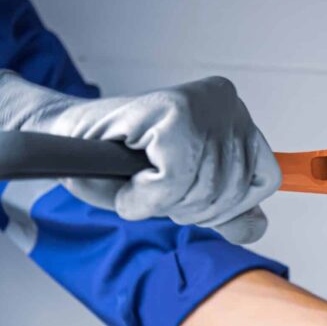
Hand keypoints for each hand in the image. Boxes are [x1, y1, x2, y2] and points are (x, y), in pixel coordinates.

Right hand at [0, 70, 280, 242]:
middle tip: (153, 186)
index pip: (266, 179)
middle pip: (234, 189)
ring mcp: (200, 103)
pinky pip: (171, 184)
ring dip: (161, 203)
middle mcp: (226, 101)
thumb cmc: (120, 163)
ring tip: (138, 180)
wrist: (60, 138)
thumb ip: (226, 210)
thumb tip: (257, 225)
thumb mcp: (185, 193)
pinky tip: (127, 180)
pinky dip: (142, 198)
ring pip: (203, 189)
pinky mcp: (170, 112)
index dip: (225, 203)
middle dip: (188, 205)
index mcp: (237, 116)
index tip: (187, 193)